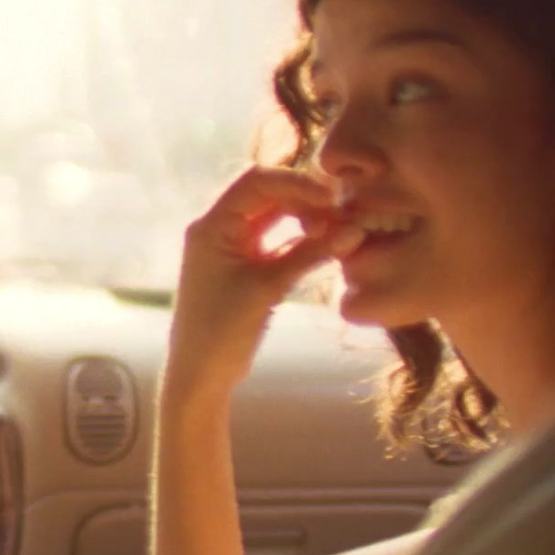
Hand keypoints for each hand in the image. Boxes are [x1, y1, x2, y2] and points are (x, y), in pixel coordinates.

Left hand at [165, 168, 363, 396]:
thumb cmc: (223, 330)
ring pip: (273, 216)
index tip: (334, 196)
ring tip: (339, 227)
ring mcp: (230, 246)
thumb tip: (354, 230)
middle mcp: (217, 228)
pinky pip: (275, 239)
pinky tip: (328, 242)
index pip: (256, 182)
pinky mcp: (243, 264)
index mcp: (212, 225)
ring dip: (305, 216)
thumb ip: (310, 254)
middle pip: (266, 194)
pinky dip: (300, 239)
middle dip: (305, 197)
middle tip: (344, 210)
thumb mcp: (268, 287)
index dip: (297, 183)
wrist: (201, 373)